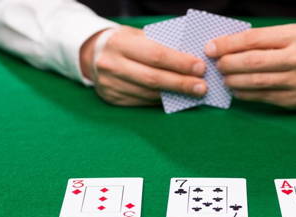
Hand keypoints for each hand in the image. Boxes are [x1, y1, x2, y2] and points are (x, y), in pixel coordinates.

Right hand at [80, 26, 206, 105]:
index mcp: (119, 43)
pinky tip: (176, 98)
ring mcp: (110, 85)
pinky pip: (143, 102)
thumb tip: (191, 58)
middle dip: (181, 83)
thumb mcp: (137, 35)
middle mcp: (111, 65)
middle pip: (153, 78)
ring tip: (194, 93)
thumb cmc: (124, 43)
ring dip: (175, 95)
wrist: (93, 55)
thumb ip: (160, 45)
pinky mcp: (113, 99)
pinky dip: (162, 100)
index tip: (200, 67)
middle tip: (202, 87)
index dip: (180, 63)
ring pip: (149, 93)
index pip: (156, 55)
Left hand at [204, 24, 295, 109]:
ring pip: (255, 81)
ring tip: (223, 77)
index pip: (253, 39)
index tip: (210, 48)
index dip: (228, 44)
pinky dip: (243, 93)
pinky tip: (235, 89)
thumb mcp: (292, 35)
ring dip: (232, 80)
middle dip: (227, 63)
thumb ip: (264, 39)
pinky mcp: (294, 100)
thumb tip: (227, 46)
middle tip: (216, 64)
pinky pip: (261, 96)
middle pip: (252, 61)